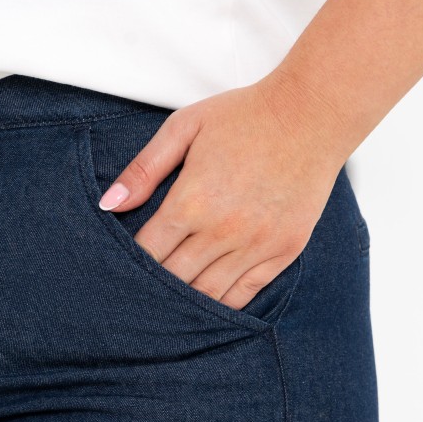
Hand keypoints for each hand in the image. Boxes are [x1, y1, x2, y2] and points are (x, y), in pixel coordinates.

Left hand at [97, 70, 349, 310]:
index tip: (120, 272)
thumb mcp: (184, 127)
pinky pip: (245, 295)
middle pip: (174, 279)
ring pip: (208, 294)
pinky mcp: (283, 251)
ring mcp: (256, 245)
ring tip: (167, 308)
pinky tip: (206, 306)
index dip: (130, 266)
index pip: (148, 252)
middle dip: (153, 289)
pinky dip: (222, 306)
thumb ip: (144, 168)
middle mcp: (222, 230)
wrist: (312, 113)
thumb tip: (109, 205)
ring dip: (184, 304)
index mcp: (192, 201)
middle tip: (138, 297)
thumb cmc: (245, 116)